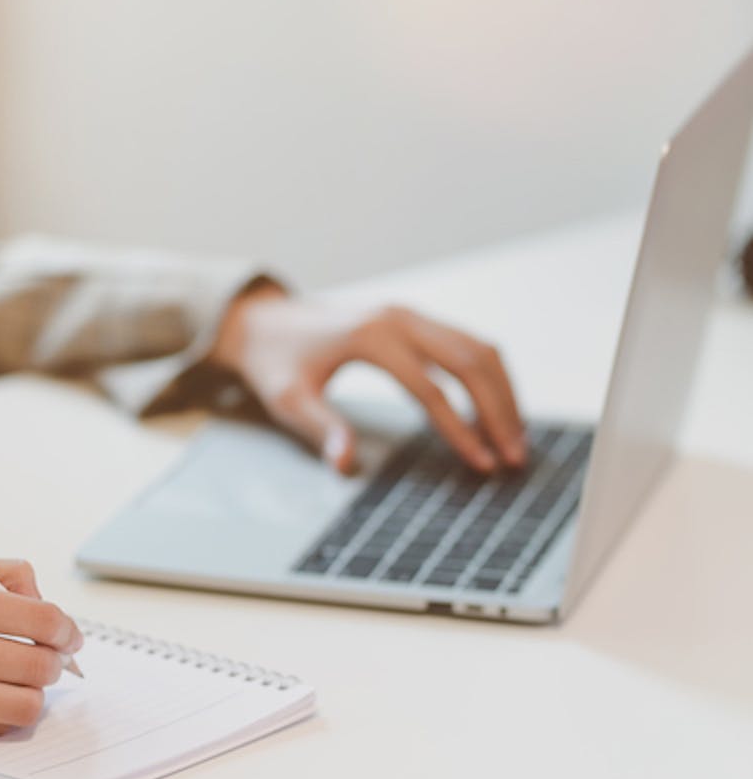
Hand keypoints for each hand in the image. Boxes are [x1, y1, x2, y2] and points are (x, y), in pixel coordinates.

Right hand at [0, 555, 82, 737]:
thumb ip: (0, 574)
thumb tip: (46, 603)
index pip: (33, 618)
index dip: (65, 628)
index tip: (70, 633)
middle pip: (32, 666)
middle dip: (58, 662)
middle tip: (57, 656)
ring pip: (16, 706)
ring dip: (37, 693)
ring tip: (30, 677)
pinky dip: (5, 713)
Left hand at [210, 285, 526, 473]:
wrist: (263, 320)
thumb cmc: (274, 361)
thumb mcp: (286, 399)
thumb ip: (320, 429)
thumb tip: (348, 465)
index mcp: (370, 336)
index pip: (431, 389)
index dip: (461, 431)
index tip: (483, 465)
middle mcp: (398, 318)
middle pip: (470, 361)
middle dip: (498, 412)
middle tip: (515, 457)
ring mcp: (409, 314)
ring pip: (478, 347)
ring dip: (502, 392)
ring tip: (514, 438)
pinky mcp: (413, 319)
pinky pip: (466, 342)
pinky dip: (488, 375)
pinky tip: (495, 409)